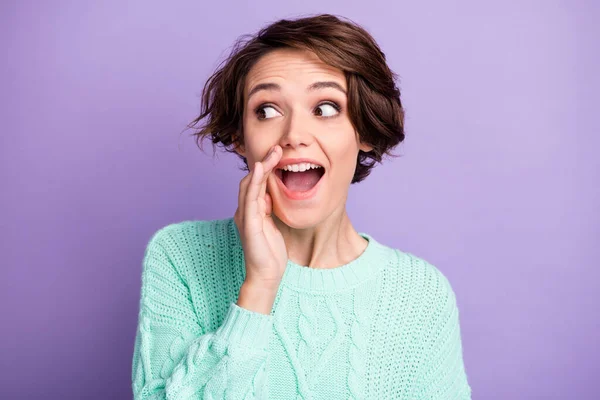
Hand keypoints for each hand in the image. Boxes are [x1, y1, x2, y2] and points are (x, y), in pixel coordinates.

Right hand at [234, 145, 286, 290]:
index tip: (279, 154)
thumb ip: (269, 209)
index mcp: (250, 210)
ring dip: (262, 167)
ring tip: (274, 153)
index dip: (266, 167)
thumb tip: (270, 194)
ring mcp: (245, 216)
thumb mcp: (272, 224)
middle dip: (264, 162)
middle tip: (278, 148)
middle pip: (251, 180)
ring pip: (249, 184)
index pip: (256, 183)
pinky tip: (260, 169)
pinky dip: (254, 182)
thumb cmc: (270, 253)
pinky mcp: (248, 223)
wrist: (266, 275)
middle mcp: (244, 211)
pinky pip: (250, 198)